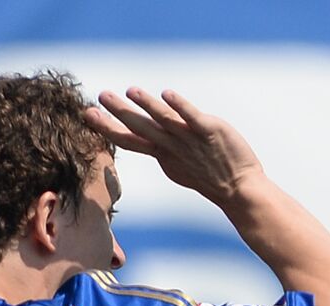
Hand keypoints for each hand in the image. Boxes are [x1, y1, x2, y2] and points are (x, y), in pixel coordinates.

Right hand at [85, 88, 264, 206]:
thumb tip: (147, 138)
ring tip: (130, 91)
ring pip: (164, 121)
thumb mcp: (179, 164)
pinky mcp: (211, 132)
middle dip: (120, 113)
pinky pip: (193, 118)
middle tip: (100, 96)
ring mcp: (191, 140)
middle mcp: (174, 147)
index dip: (108, 128)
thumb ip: (163, 148)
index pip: (131, 140)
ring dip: (147, 106)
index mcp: (163, 155)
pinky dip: (180, 106)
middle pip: (142, 128)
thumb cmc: (211, 177)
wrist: (241, 190)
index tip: (88, 114)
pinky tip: (166, 94)